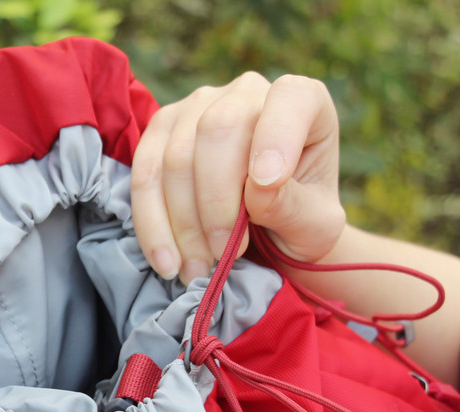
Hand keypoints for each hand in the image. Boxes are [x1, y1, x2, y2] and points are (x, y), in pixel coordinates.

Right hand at [131, 73, 346, 283]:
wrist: (263, 235)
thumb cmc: (297, 222)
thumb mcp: (315, 226)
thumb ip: (295, 207)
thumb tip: (258, 188)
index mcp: (302, 102)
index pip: (289, 99)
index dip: (276, 136)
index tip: (268, 185)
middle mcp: (246, 93)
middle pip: (218, 130)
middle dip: (216, 202)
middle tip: (224, 254)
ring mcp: (196, 107)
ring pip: (176, 157)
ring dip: (183, 223)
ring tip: (198, 269)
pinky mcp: (159, 132)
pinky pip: (144, 174)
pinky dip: (152, 223)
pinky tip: (167, 261)